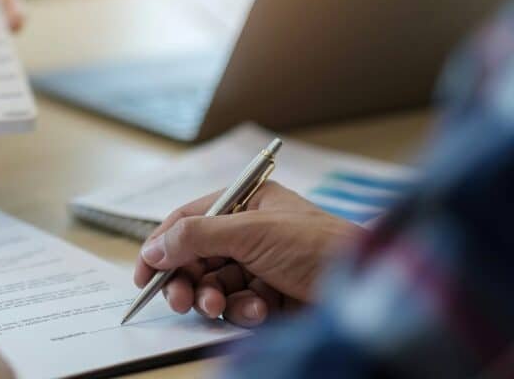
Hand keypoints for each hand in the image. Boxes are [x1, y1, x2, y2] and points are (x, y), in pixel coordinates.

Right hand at [133, 182, 363, 326]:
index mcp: (247, 203)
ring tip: (216, 307)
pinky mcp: (273, 296)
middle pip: (197, 256)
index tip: (144, 273)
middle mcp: (252, 231)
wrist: (368, 291)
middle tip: (179, 299)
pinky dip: (242, 311)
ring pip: (214, 285)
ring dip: (212, 298)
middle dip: (186, 279)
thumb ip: (197, 236)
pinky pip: (238, 305)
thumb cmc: (320, 247)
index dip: (162, 245)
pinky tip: (258, 311)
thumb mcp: (251, 232)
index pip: (190, 220)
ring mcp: (262, 265)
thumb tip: (155, 246)